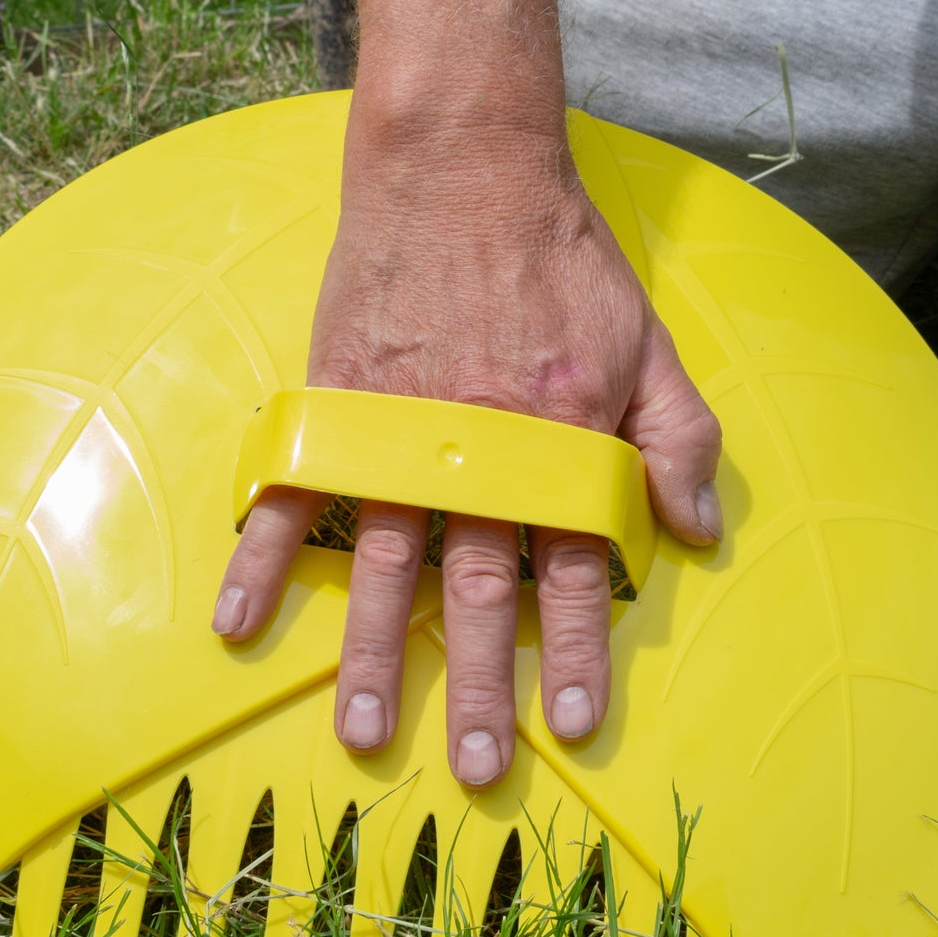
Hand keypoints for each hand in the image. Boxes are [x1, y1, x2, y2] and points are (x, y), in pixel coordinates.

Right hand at [211, 103, 721, 786]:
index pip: (573, 570)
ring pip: (386, 565)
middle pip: (479, 589)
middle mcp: (479, 454)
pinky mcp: (338, 406)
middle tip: (477, 768)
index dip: (575, 652)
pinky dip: (261, 560)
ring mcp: (399, 433)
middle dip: (480, 685)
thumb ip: (676, 439)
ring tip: (365, 734)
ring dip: (375, 656)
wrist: (463, 168)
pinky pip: (292, 495)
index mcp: (558, 444)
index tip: (572, 726)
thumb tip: (697, 533)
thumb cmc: (561, 255)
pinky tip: (240, 626)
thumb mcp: (648, 340)